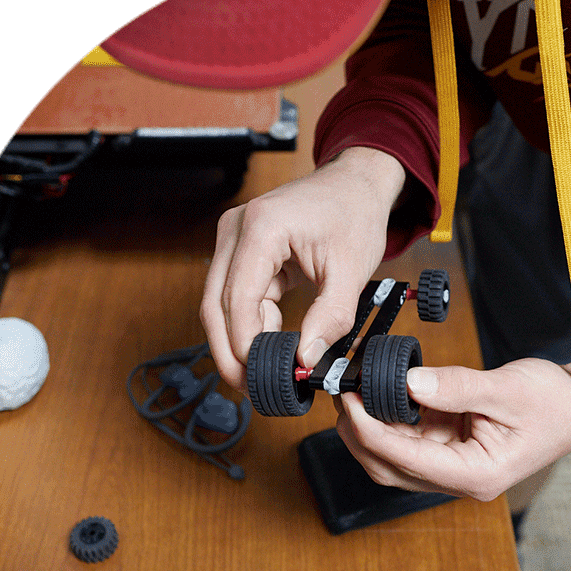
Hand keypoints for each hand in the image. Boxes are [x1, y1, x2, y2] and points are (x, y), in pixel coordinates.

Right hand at [201, 147, 405, 390]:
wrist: (356, 183)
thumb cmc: (354, 214)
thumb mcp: (352, 270)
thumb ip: (331, 317)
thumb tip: (306, 359)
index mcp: (261, 228)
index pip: (237, 298)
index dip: (242, 342)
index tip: (256, 375)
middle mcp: (236, 229)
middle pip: (214, 303)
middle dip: (228, 350)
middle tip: (248, 386)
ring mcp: (234, 239)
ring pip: (220, 302)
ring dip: (237, 340)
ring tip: (261, 372)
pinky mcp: (242, 251)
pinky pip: (236, 295)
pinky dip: (250, 323)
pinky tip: (270, 346)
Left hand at [336, 357, 570, 500]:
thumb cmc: (554, 401)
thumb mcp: (505, 388)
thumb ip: (454, 387)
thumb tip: (408, 382)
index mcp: (475, 475)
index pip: (406, 459)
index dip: (369, 430)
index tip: (349, 398)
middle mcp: (460, 480)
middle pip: (390, 468)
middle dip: (358, 433)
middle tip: (341, 392)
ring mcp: (454, 468)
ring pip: (394, 458)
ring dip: (369, 429)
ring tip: (355, 391)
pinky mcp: (452, 452)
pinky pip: (410, 443)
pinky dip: (390, 422)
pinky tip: (380, 396)